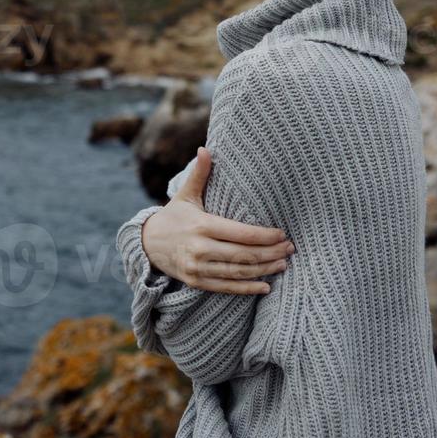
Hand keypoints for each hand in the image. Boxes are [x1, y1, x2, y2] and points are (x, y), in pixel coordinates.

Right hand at [140, 146, 294, 294]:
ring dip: (264, 270)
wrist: (147, 244)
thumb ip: (199, 174)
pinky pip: (227, 287)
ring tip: (283, 264)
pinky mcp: (197, 282)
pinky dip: (248, 288)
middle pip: (244, 254)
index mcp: (202, 225)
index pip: (241, 233)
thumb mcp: (185, 195)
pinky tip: (265, 286)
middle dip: (271, 253)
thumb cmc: (173, 216)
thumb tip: (205, 149)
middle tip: (290, 249)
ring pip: (238, 272)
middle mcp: (200, 249)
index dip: (265, 235)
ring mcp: (198, 268)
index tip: (282, 233)